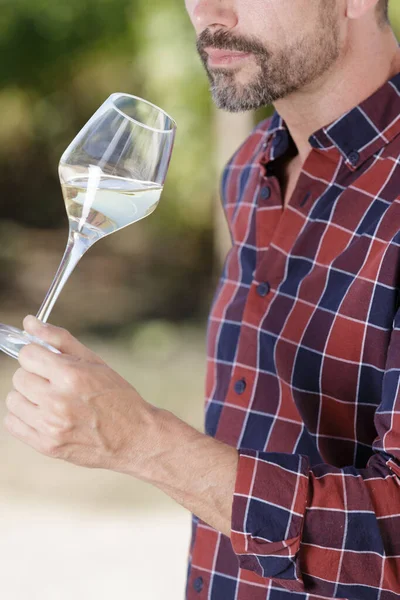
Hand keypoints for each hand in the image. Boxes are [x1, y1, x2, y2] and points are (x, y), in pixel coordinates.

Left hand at [4, 316, 160, 474]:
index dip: (37, 355)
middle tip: (53, 382)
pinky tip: (43, 415)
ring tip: (50, 400)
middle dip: (34, 375)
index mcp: (71, 376)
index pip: (27, 354)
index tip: (46, 361)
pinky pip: (12, 424)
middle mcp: (58, 401)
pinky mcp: (46, 445)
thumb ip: (59, 339)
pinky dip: (23, 417)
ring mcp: (50, 426)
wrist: (133, 437)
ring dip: (28, 397)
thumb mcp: (94, 361)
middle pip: (19, 377)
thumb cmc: (116, 396)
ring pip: (13, 400)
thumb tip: (29, 322)